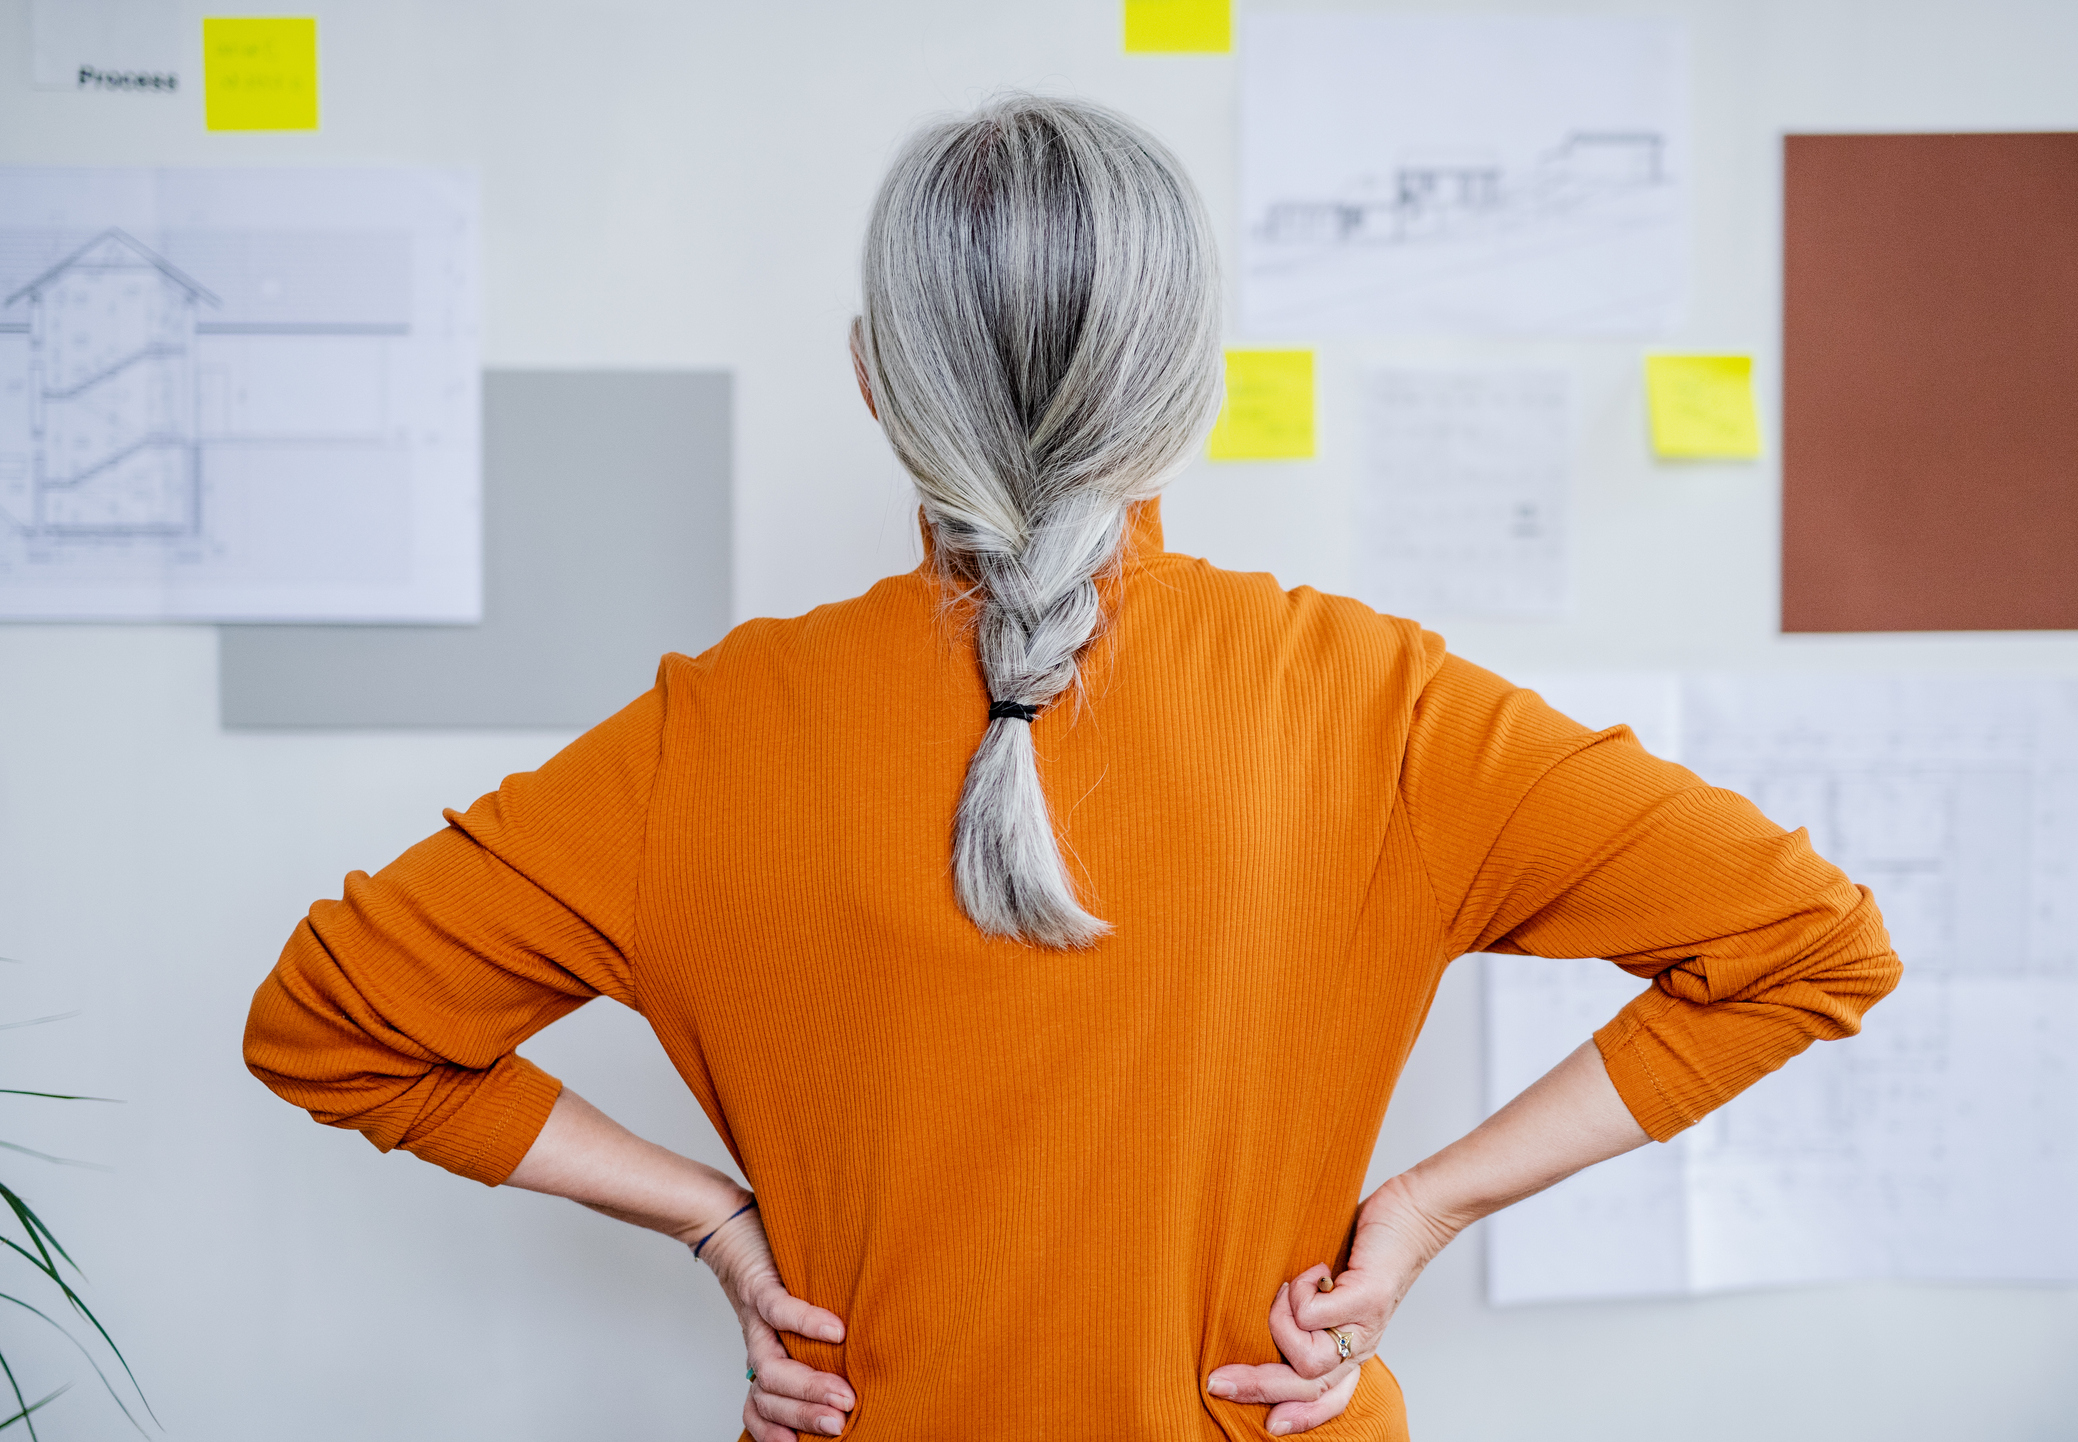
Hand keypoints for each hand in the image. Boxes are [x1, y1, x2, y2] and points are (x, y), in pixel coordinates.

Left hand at [695, 1205, 853, 1440]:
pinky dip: (807, 1322)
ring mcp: (756, 1317)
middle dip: (804, 1416)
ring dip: (806, 1386)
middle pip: (768, 1395)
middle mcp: (758, 1342)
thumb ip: (812, 1341)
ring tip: (843, 1395)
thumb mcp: (789, 1314)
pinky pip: (780, 1309)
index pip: (760, 1406)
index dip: (776, 1430)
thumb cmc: (770, 1270)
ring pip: (770, 1366)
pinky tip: (837, 1331)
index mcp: (765, 1356)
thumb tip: (857, 1359)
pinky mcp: (759, 1285)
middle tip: (839, 1424)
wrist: (727, 1225)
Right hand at [1205, 1177, 1456, 1435]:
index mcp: (1351, 1347)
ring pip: (1307, 1360)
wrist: (1414, 1214)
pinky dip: (1300, 1291)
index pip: (1329, 1399)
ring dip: (1280, 1322)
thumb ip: (1310, 1308)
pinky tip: (1311, 1270)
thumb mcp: (1336, 1286)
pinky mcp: (1369, 1298)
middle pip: (1307, 1387)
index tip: (1268, 1427)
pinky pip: (1314, 1314)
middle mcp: (1359, 1344)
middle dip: (1257, 1386)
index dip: (1300, 1417)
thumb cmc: (1369, 1247)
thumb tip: (1263, 1319)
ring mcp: (1366, 1325)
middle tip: (1218, 1381)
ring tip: (1285, 1288)